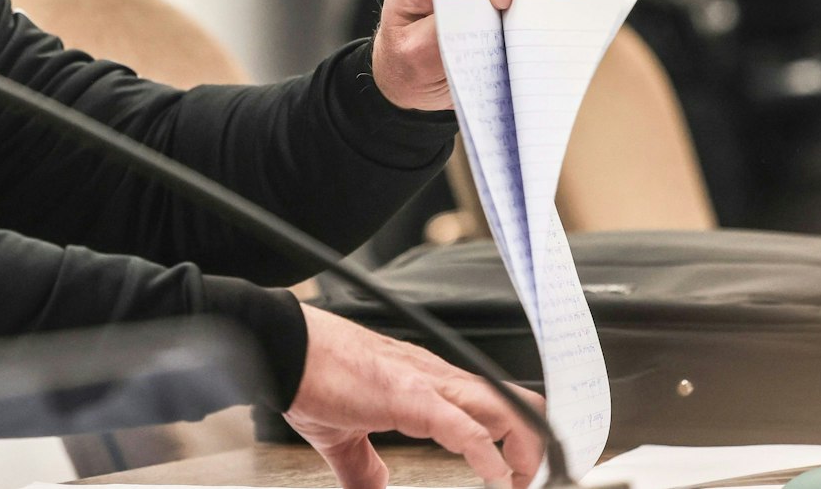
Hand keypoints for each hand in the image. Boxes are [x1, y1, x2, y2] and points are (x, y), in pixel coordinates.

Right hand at [286, 306, 547, 488]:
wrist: (285, 347)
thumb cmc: (311, 375)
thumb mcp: (343, 432)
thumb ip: (363, 465)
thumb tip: (373, 488)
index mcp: (427, 385)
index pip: (492, 404)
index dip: (517, 437)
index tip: (521, 474)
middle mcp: (437, 378)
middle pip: (514, 403)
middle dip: (535, 446)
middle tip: (534, 482)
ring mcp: (427, 383)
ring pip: (503, 407)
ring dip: (523, 450)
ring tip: (524, 482)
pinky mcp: (410, 396)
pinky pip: (463, 426)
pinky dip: (486, 454)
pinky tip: (496, 477)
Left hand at [372, 0, 540, 110]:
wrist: (414, 86)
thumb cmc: (405, 63)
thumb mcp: (412, 54)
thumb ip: (442, 27)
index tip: (498, 1)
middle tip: (515, 29)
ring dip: (529, 10)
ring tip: (516, 46)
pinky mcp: (509, 4)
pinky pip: (535, 5)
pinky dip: (535, 25)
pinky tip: (524, 49)